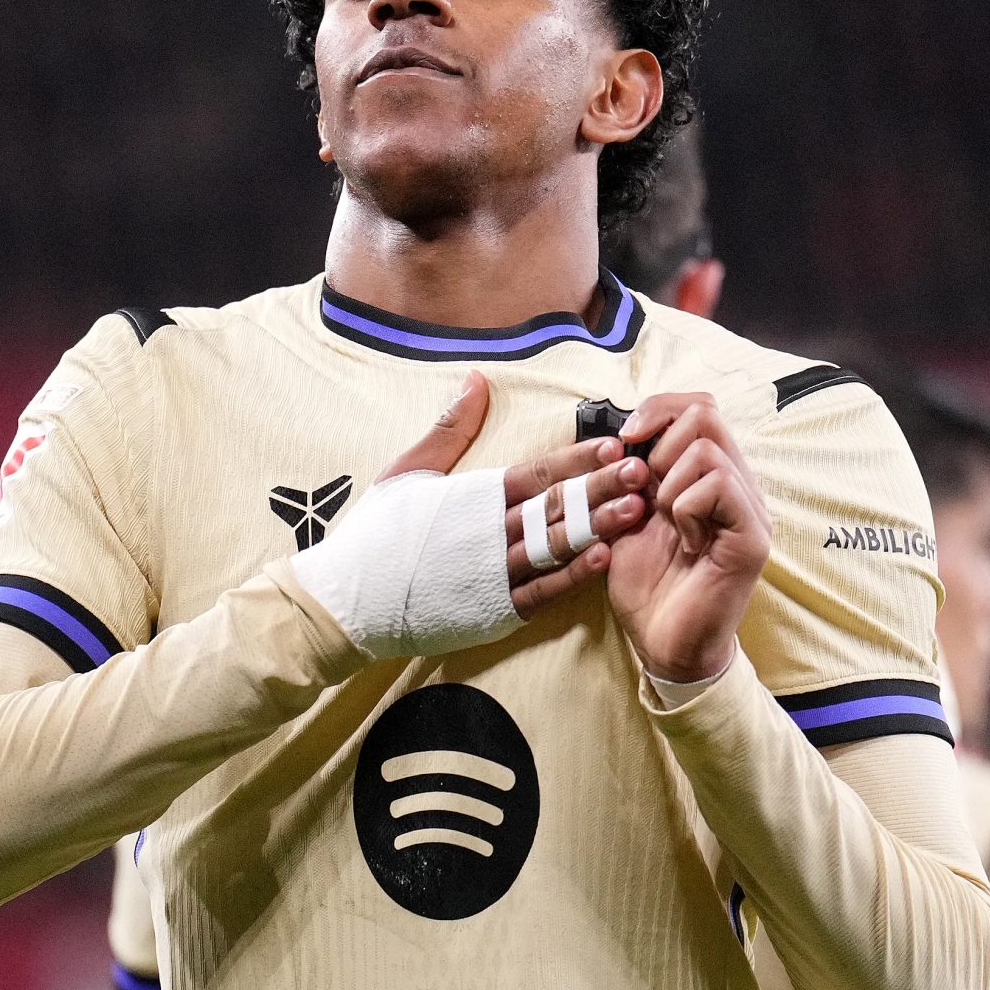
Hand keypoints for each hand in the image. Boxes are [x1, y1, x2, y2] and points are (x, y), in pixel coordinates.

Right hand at [381, 371, 655, 611]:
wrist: (347, 603)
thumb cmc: (376, 536)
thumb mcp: (406, 473)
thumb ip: (449, 429)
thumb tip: (478, 379)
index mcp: (471, 496)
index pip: (536, 472)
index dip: (577, 458)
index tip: (615, 443)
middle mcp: (486, 532)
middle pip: (555, 505)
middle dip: (601, 487)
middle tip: (643, 471)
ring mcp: (491, 573)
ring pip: (555, 546)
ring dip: (598, 526)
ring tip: (635, 510)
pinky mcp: (491, 610)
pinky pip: (539, 592)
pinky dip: (570, 577)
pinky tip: (602, 560)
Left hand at [601, 393, 770, 681]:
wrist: (664, 644)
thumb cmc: (649, 586)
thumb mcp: (627, 518)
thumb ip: (632, 475)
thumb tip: (626, 435)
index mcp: (712, 476)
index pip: (700, 406)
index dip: (660, 408)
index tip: (628, 437)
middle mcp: (738, 485)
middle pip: (707, 413)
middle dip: (662, 445)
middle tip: (649, 491)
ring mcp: (750, 509)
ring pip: (708, 450)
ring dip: (670, 484)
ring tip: (667, 522)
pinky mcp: (752, 537)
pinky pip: (718, 486)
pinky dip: (685, 507)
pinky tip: (685, 541)